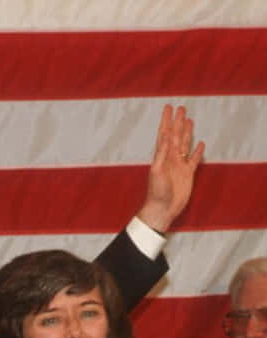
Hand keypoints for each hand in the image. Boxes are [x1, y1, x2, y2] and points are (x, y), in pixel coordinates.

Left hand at [136, 104, 205, 232]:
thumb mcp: (158, 171)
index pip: (164, 134)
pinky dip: (197, 151)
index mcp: (161, 156)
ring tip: (189, 120)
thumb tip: (166, 137)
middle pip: (175, 135)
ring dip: (187, 132)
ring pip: (184, 144)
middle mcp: (170, 158)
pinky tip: (201, 144)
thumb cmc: (156, 192)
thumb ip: (162, 155)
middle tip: (180, 108)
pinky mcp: (187, 174)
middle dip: (177, 122)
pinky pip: (193, 160)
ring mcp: (179, 165)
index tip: (168, 107)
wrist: (162, 209)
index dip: (166, 120)